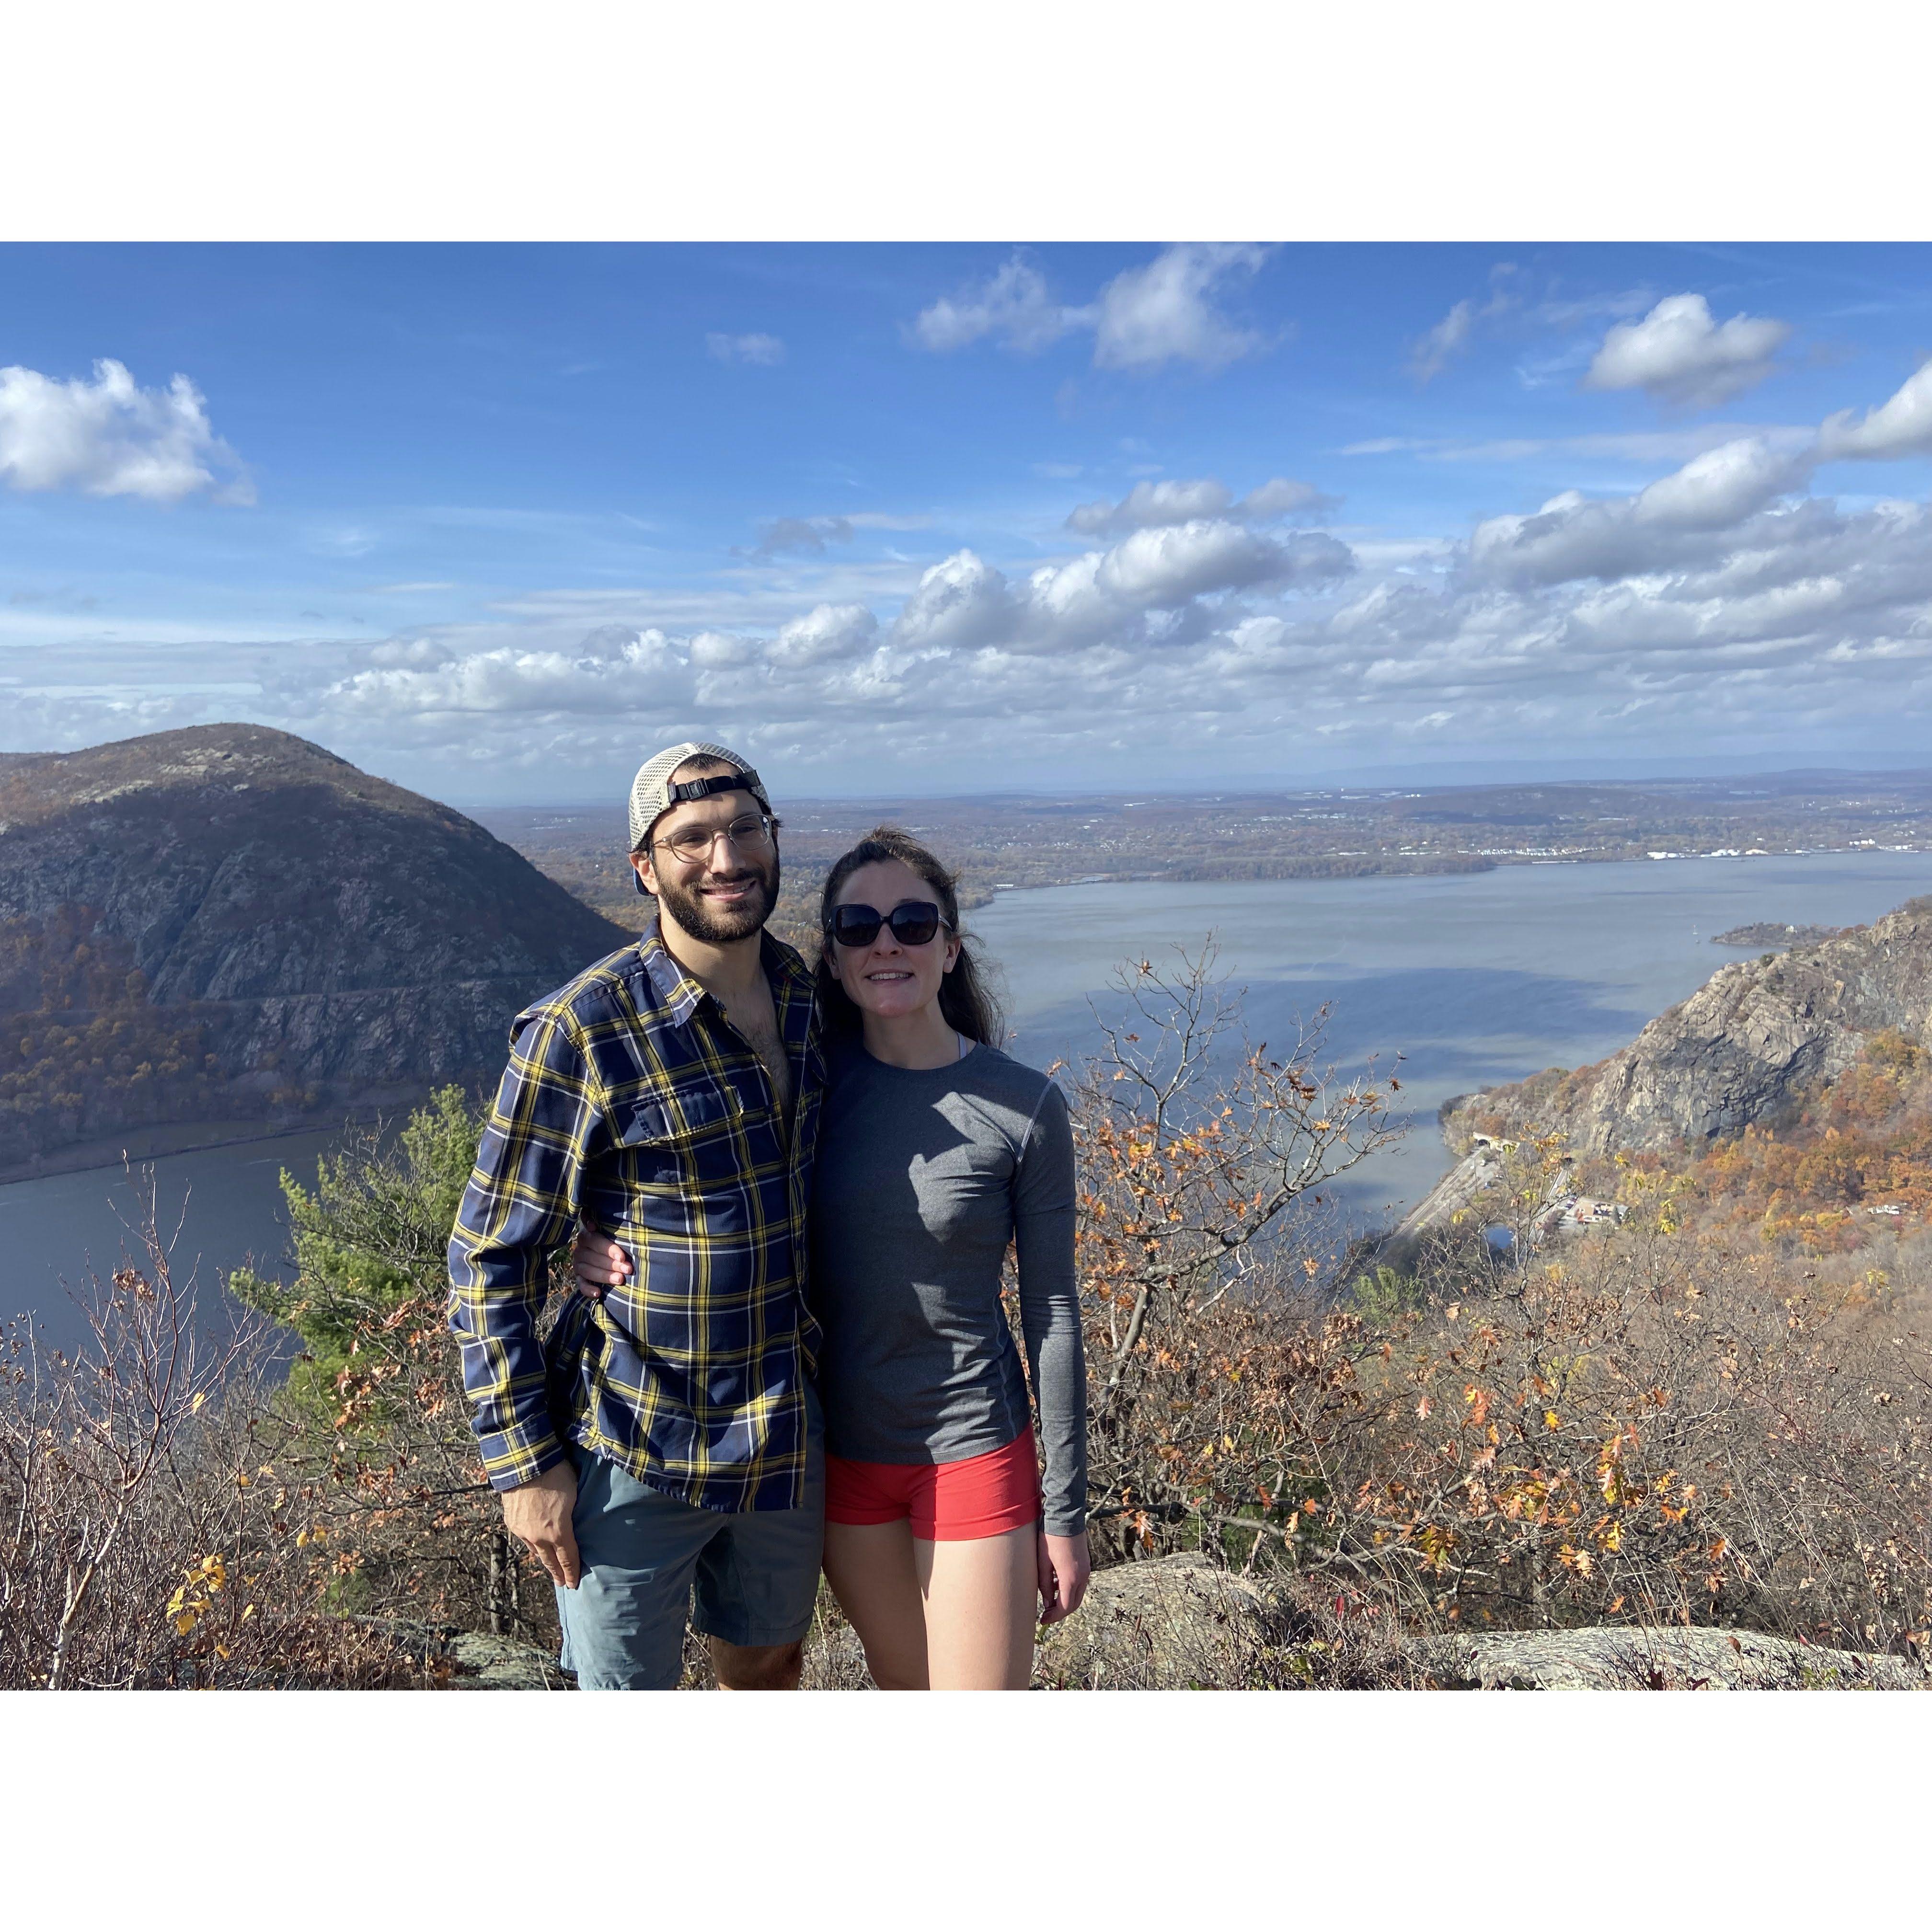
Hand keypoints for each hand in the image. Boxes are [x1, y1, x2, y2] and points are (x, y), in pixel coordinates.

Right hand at [501, 1461, 582, 1588]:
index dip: (572, 1572)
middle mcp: (539, 1537)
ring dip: (544, 1559)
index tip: (574, 1584)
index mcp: (559, 1532)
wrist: (525, 1463)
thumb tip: (574, 1522)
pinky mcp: (512, 1522)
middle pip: (550, 1561)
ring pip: (535, 1551)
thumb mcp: (574, 1496)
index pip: (568, 1558)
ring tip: (550, 1566)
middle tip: (563, 1584)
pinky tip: (535, 1546)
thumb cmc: (556, 1476)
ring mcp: (523, 1531)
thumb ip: (573, 1516)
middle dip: (558, 1574)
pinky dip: (532, 1544)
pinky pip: (524, 1539)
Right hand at [571, 1219, 632, 1299]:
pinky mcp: (579, 1278)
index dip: (608, 1249)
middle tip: (628, 1269)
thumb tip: (592, 1225)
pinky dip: (588, 1289)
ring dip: (604, 1276)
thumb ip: (604, 1226)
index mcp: (586, 1236)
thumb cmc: (613, 1239)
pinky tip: (598, 1293)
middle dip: (612, 1264)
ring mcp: (578, 1265)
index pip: (595, 1241)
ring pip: (588, 1271)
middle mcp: (579, 1250)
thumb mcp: (609, 1231)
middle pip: (593, 1258)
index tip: (622, 1257)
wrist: (608, 1253)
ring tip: (620, 1279)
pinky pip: (581, 1285)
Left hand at [1036, 1528, 1090, 1625]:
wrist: (1065, 1517)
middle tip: (1046, 1614)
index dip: (1053, 1617)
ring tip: (1049, 1601)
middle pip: (1074, 1604)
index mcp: (1070, 1578)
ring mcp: (1086, 1570)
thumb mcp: (1043, 1563)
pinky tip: (1056, 1585)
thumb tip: (1047, 1603)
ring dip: (1065, 1601)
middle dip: (1060, 1612)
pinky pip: (1079, 1583)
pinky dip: (1069, 1590)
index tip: (1042, 1620)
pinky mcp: (1086, 1564)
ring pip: (1078, 1594)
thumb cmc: (1050, 1538)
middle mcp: (1082, 1576)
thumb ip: (1045, 1585)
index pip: (1065, 1607)